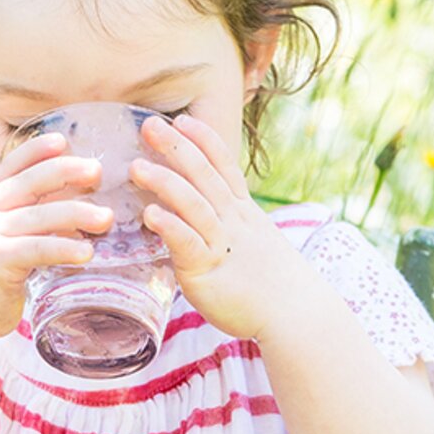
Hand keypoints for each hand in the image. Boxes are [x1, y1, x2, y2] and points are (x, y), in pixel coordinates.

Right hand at [0, 133, 114, 340]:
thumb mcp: (0, 237)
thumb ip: (29, 222)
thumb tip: (76, 214)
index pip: (11, 166)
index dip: (35, 150)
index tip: (62, 139)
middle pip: (29, 182)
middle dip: (65, 171)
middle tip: (97, 171)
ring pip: (39, 216)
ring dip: (77, 213)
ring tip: (106, 218)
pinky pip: (36, 249)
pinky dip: (64, 248)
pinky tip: (87, 252)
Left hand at [129, 114, 316, 340]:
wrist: (295, 313)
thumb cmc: (271, 284)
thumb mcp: (254, 243)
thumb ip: (229, 228)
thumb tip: (206, 222)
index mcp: (243, 212)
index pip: (223, 167)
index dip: (203, 141)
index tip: (183, 119)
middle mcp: (233, 221)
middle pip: (204, 175)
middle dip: (177, 147)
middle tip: (149, 124)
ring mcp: (221, 244)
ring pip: (193, 204)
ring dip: (165, 182)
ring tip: (138, 167)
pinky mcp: (208, 270)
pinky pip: (188, 243)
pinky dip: (170, 226)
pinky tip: (151, 214)